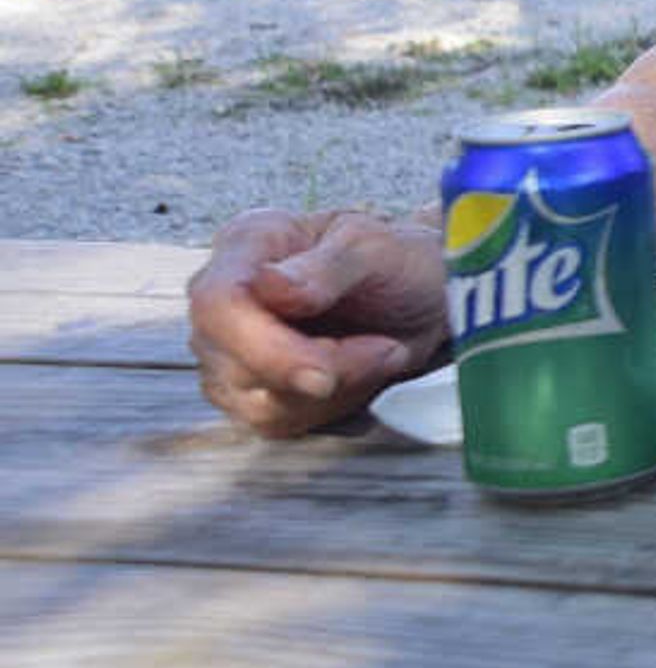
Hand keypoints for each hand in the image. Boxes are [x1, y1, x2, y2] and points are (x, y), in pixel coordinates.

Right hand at [189, 207, 449, 435]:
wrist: (425, 295)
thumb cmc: (398, 261)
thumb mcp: (378, 248)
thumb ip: (328, 266)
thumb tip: (269, 286)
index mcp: (245, 245)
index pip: (218, 304)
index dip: (264, 347)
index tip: (324, 372)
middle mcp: (223, 300)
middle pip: (234, 363)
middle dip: (323, 369)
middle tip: (386, 348)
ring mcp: (229, 350)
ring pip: (258, 403)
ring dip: (334, 389)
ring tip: (381, 351)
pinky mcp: (250, 390)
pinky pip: (277, 421)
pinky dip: (331, 406)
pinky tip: (362, 372)